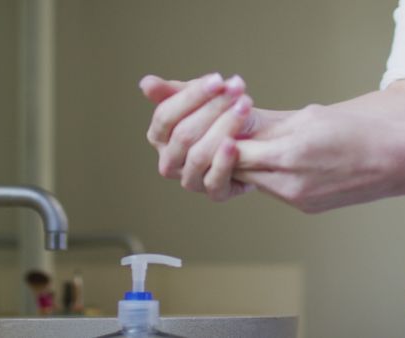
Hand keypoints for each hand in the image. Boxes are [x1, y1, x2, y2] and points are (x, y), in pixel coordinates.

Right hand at [139, 73, 255, 199]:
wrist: (258, 141)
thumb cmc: (223, 117)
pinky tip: (235, 143)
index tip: (218, 79)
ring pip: (198, 155)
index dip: (191, 97)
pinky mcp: (215, 193)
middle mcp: (169, 162)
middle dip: (213, 108)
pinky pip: (214, 180)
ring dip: (224, 128)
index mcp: (159, 137)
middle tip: (237, 90)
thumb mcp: (201, 99)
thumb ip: (174, 91)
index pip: (165, 116)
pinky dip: (224, 161)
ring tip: (244, 107)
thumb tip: (145, 83)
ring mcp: (190, 180)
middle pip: (183, 134)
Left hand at [230, 104, 404, 212]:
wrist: (392, 162)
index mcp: (288, 155)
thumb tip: (237, 123)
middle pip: (240, 170)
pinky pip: (275, 191)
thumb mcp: (309, 116)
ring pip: (256, 181)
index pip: (234, 151)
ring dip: (251, 165)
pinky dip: (270, 176)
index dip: (224, 136)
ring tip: (257, 144)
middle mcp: (289, 184)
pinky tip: (280, 161)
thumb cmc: (354, 131)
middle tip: (230, 133)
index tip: (222, 124)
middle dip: (231, 153)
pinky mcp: (305, 208)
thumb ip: (269, 124)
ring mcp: (297, 200)